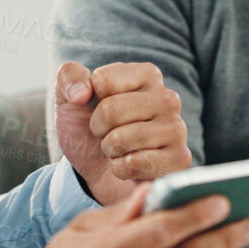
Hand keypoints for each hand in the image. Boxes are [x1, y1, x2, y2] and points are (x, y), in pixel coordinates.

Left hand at [53, 61, 190, 205]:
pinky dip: (121, 169)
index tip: (97, 108)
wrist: (98, 173)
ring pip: (122, 138)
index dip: (87, 100)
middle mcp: (168, 98)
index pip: (102, 80)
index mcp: (147, 74)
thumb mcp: (70, 98)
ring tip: (119, 149)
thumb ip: (69, 76)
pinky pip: (134, 164)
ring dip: (110, 150)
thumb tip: (80, 92)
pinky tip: (131, 166)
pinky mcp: (179, 159)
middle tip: (106, 134)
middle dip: (98, 128)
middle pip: (111, 110)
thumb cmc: (89, 130)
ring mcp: (177, 129)